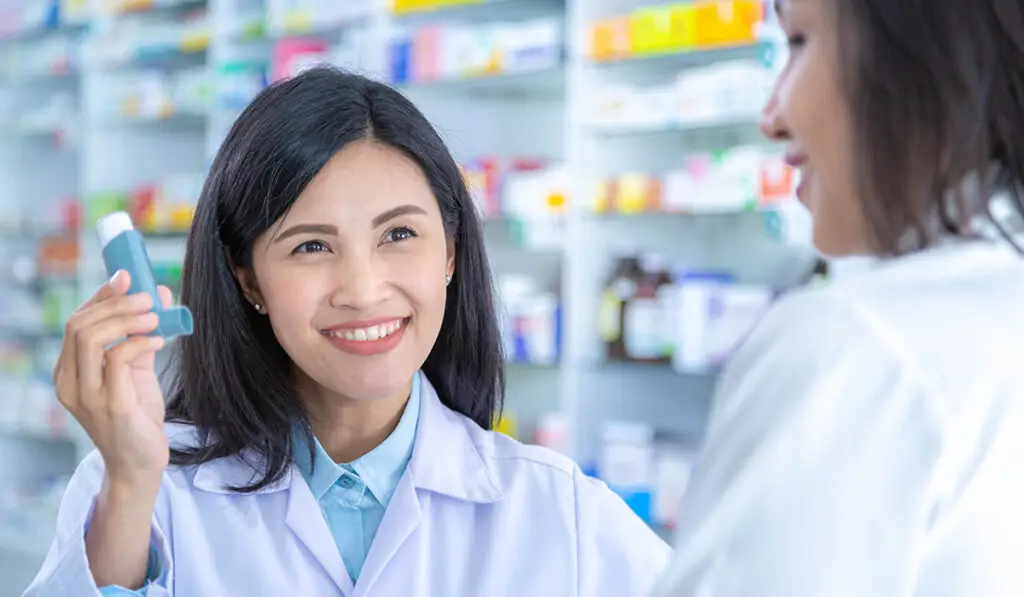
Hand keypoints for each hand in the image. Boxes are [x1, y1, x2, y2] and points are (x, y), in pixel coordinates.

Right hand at [54, 270, 174, 488]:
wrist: (141, 463)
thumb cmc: (137, 416)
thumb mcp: (135, 370)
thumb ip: (141, 334)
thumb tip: (157, 292)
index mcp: (70, 371)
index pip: (76, 322)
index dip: (101, 297)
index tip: (126, 278)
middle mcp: (70, 382)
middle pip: (79, 325)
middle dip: (115, 304)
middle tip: (147, 296)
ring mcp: (86, 396)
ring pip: (90, 338)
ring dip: (126, 319)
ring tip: (155, 316)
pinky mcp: (110, 405)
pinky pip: (117, 361)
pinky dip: (139, 342)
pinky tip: (160, 340)